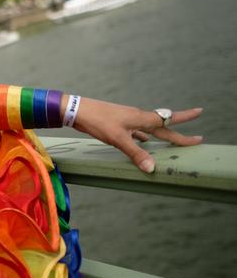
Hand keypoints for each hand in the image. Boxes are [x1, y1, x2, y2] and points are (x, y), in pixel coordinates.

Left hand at [72, 97, 202, 172]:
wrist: (77, 109)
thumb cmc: (98, 121)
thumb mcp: (118, 139)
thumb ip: (135, 153)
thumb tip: (152, 168)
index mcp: (141, 118)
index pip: (168, 119)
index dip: (185, 117)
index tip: (201, 112)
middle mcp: (137, 117)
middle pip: (163, 127)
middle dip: (178, 133)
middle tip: (195, 138)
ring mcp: (127, 119)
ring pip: (150, 129)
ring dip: (162, 136)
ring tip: (173, 141)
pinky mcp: (118, 123)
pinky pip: (136, 131)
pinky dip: (144, 137)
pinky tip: (144, 141)